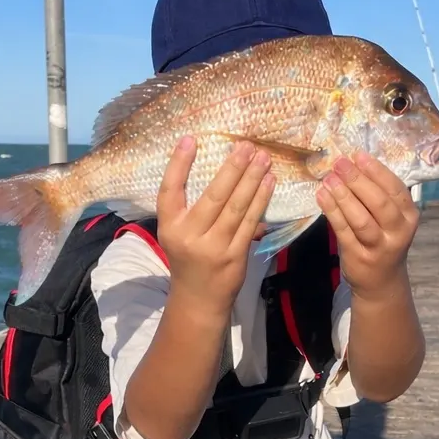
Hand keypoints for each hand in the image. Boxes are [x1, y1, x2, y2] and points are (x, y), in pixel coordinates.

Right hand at [156, 136, 273, 311]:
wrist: (198, 299)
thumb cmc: (188, 257)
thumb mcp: (177, 232)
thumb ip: (189, 206)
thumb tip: (216, 168)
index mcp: (170, 227)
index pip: (169, 191)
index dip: (178, 165)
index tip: (190, 139)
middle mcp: (189, 236)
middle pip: (213, 196)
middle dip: (232, 168)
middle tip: (246, 145)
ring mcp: (213, 248)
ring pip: (236, 207)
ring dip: (251, 179)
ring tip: (262, 157)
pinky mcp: (235, 256)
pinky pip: (250, 222)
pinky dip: (261, 200)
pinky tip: (268, 182)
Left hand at [315, 151, 418, 298]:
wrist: (381, 281)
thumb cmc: (384, 239)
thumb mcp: (392, 218)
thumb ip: (378, 195)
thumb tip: (353, 163)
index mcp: (409, 216)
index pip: (395, 189)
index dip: (376, 170)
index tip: (357, 154)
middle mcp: (398, 232)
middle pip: (378, 202)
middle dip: (358, 180)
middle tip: (340, 163)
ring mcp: (378, 246)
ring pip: (361, 219)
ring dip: (344, 196)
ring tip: (329, 179)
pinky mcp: (358, 256)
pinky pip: (343, 231)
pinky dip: (332, 212)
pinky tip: (322, 196)